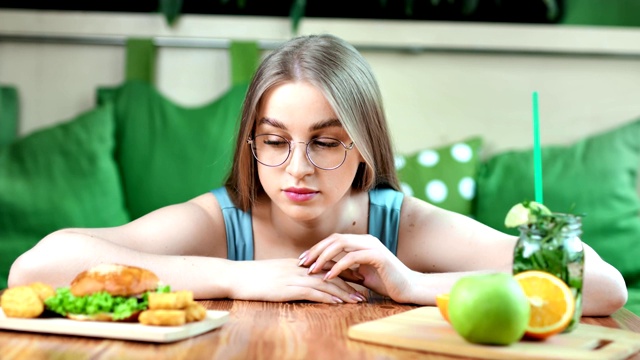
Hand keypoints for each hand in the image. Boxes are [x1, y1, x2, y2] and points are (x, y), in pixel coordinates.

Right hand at [229, 258, 365, 303]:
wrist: (236, 276)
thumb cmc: (253, 276)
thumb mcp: (275, 272)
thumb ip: (291, 274)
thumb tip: (303, 280)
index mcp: (298, 264)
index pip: (327, 266)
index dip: (345, 272)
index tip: (360, 278)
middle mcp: (300, 268)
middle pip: (332, 275)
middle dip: (351, 283)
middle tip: (367, 289)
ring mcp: (294, 278)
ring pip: (326, 284)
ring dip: (345, 292)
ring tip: (360, 299)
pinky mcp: (288, 289)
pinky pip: (313, 293)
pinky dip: (328, 298)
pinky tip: (340, 303)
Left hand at [299, 234, 417, 302]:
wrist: (409, 288)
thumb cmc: (386, 283)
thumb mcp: (360, 276)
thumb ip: (345, 270)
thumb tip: (323, 271)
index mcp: (362, 242)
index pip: (334, 240)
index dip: (317, 248)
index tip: (303, 260)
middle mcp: (366, 240)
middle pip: (334, 238)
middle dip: (316, 250)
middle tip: (302, 263)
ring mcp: (372, 246)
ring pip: (341, 244)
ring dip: (323, 257)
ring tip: (312, 270)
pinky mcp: (378, 256)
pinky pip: (352, 257)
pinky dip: (338, 266)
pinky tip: (328, 277)